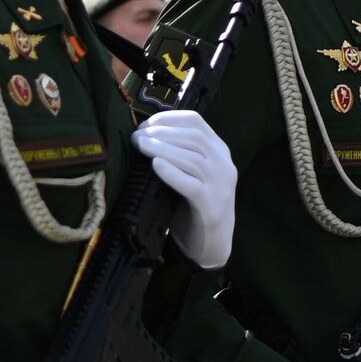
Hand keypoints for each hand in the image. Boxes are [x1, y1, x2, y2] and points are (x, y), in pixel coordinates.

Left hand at [131, 110, 236, 268]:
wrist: (213, 243)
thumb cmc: (196, 205)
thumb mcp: (193, 172)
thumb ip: (180, 153)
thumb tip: (144, 134)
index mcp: (220, 151)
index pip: (196, 122)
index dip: (168, 118)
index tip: (145, 124)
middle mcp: (224, 164)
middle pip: (193, 138)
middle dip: (161, 133)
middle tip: (136, 137)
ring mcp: (219, 186)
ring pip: (192, 158)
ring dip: (162, 149)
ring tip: (140, 147)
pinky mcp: (210, 206)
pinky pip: (191, 185)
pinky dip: (172, 173)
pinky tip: (156, 165)